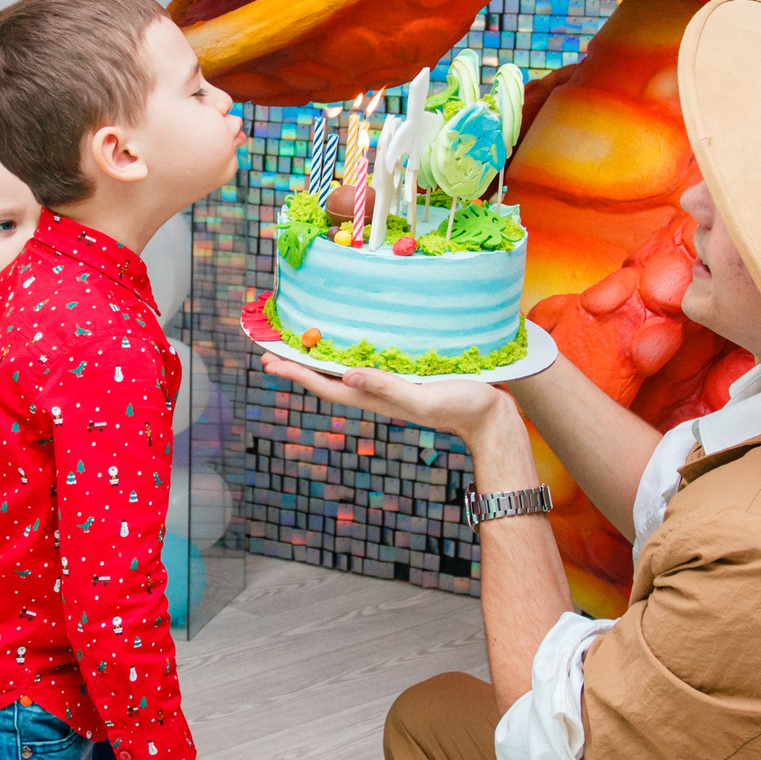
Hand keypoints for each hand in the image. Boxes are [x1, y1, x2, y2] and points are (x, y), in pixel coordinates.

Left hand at [262, 354, 515, 444]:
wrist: (491, 415)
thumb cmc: (460, 406)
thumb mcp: (421, 396)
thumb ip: (386, 387)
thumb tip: (346, 376)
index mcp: (375, 398)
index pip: (325, 386)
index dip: (296, 373)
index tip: (269, 361)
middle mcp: (376, 392)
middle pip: (328, 378)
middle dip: (300, 365)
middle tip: (271, 351)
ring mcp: (390, 386)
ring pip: (345, 371)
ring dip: (320, 359)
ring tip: (299, 345)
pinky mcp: (406, 376)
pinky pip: (367, 363)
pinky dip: (349, 353)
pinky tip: (349, 345)